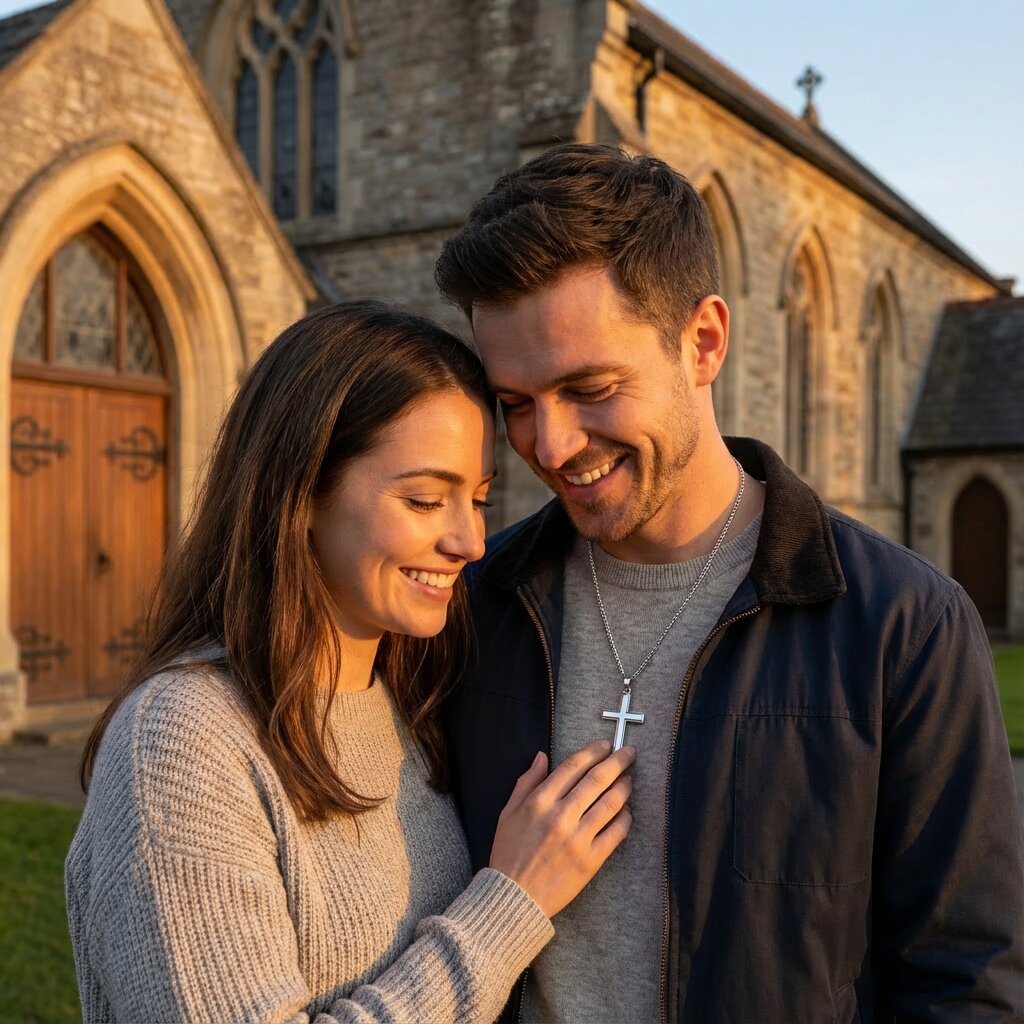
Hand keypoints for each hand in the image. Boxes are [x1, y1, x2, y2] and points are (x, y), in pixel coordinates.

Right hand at [488, 739, 634, 917]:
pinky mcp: (591, 860)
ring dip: (624, 787)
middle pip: (597, 779)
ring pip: (610, 803)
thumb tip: (542, 756)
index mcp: (540, 801)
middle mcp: (561, 816)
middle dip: (617, 761)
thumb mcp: (508, 812)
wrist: (514, 898)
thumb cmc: (509, 854)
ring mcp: (578, 838)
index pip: (574, 766)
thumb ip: (527, 782)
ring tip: (629, 779)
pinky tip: (626, 811)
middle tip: (628, 753)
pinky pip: (616, 832)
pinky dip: (625, 818)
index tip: (606, 746)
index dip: (594, 751)